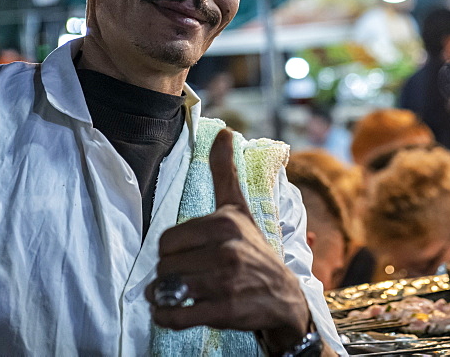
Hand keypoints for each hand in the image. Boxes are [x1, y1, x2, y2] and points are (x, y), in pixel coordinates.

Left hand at [145, 128, 310, 354]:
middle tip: (186, 277)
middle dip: (169, 276)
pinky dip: (167, 318)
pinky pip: (177, 315)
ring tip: (179, 295)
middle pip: (165, 266)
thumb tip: (225, 131)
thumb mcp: (240, 209)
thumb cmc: (254, 250)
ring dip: (166, 297)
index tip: (187, 255)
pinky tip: (174, 313)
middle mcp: (227, 249)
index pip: (167, 240)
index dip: (172, 252)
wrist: (284, 297)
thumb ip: (226, 172)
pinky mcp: (225, 310)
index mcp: (225, 222)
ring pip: (169, 289)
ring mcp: (226, 281)